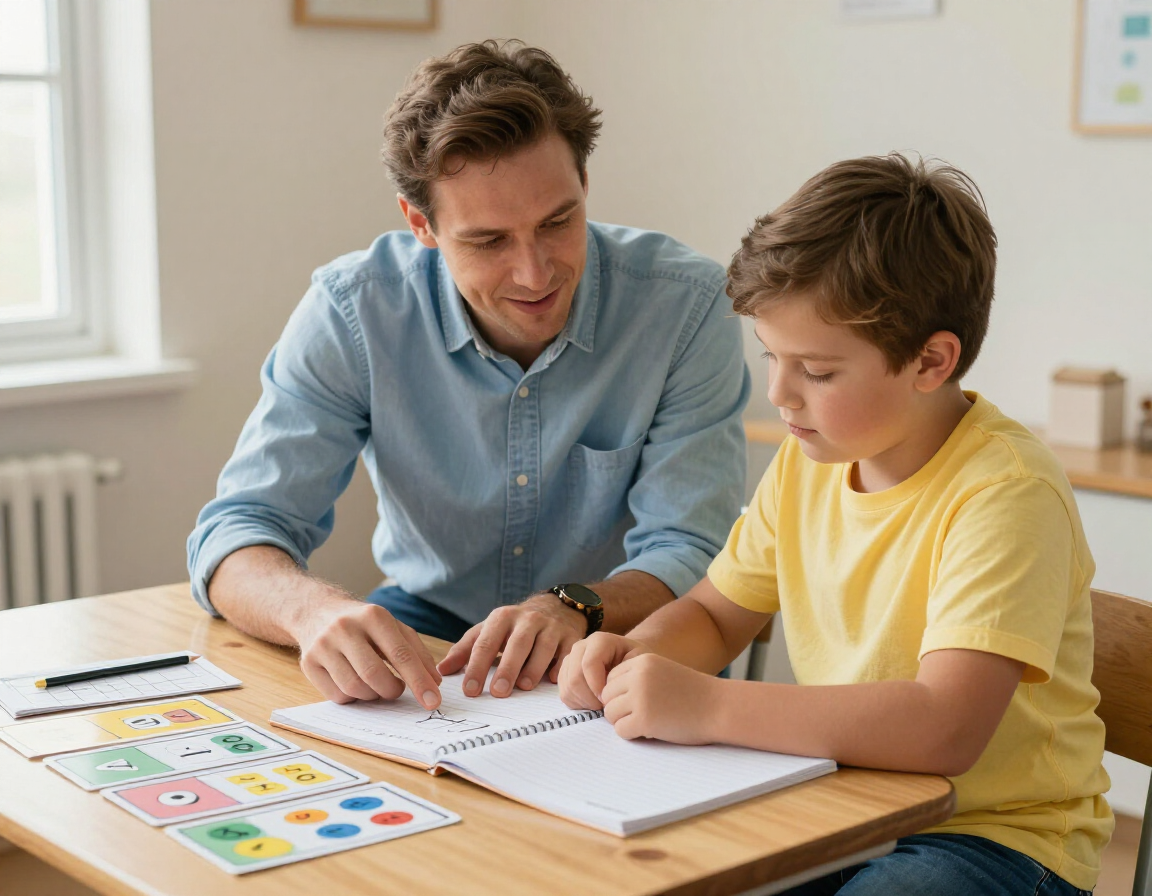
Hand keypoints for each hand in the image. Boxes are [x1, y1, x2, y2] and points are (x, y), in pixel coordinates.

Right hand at [292, 598, 441, 708]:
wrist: (318, 611)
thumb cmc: (364, 624)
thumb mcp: (393, 627)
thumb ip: (417, 652)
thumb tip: (434, 683)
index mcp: (373, 616)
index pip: (401, 654)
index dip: (419, 681)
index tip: (433, 701)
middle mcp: (345, 628)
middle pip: (374, 675)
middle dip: (392, 690)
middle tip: (397, 689)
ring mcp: (323, 645)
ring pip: (355, 688)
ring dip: (373, 695)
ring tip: (376, 684)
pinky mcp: (308, 662)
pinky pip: (337, 695)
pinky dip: (353, 697)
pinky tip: (356, 682)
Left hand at [437, 594, 585, 696]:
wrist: (557, 607)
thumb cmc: (515, 626)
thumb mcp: (489, 630)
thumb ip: (465, 650)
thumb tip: (441, 671)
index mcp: (502, 618)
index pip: (486, 643)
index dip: (477, 667)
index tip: (470, 690)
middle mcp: (527, 620)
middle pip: (517, 644)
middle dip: (507, 668)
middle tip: (498, 692)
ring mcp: (551, 627)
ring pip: (543, 647)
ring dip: (533, 668)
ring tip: (524, 687)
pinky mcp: (571, 636)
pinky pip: (566, 652)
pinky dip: (561, 666)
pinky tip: (553, 681)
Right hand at [558, 632, 649, 709]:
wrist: (629, 659)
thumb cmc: (636, 662)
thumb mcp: (640, 662)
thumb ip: (627, 672)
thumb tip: (607, 692)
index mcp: (599, 641)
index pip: (589, 664)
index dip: (597, 686)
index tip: (610, 700)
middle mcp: (580, 647)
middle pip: (575, 678)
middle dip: (590, 698)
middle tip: (606, 706)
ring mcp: (570, 660)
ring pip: (568, 687)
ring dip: (585, 702)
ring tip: (601, 704)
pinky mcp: (564, 673)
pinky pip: (564, 694)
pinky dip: (578, 704)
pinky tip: (593, 703)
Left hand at [600, 653, 718, 744]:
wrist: (720, 707)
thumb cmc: (693, 694)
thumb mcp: (662, 672)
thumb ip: (636, 678)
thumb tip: (602, 697)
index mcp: (642, 660)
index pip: (611, 678)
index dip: (622, 694)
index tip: (641, 701)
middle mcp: (638, 676)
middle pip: (606, 696)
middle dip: (620, 708)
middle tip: (643, 715)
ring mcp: (640, 697)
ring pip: (610, 713)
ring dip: (625, 721)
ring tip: (648, 722)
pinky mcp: (644, 720)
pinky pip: (621, 731)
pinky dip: (633, 734)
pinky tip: (652, 730)